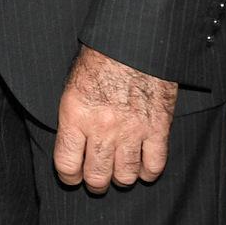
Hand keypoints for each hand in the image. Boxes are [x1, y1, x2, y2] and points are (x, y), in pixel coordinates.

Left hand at [53, 44, 177, 192]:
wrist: (135, 42)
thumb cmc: (100, 58)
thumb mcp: (73, 85)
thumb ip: (73, 118)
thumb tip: (72, 145)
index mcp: (76, 115)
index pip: (67, 164)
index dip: (69, 177)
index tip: (72, 176)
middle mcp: (103, 128)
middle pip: (97, 176)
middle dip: (95, 183)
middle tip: (96, 179)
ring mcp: (132, 130)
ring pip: (126, 176)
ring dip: (121, 178)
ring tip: (119, 172)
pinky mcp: (158, 128)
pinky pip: (154, 165)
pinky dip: (148, 171)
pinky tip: (143, 166)